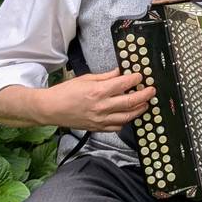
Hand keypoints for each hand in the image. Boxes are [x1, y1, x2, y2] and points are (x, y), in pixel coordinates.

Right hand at [40, 69, 156, 131]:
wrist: (50, 109)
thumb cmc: (66, 92)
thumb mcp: (86, 79)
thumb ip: (105, 77)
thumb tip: (120, 72)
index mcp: (98, 91)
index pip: (124, 84)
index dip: (135, 79)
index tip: (141, 76)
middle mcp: (101, 107)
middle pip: (130, 102)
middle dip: (144, 95)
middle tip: (152, 90)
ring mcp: (100, 119)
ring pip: (127, 116)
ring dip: (139, 110)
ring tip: (145, 104)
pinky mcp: (97, 128)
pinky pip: (117, 127)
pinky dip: (125, 121)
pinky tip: (128, 115)